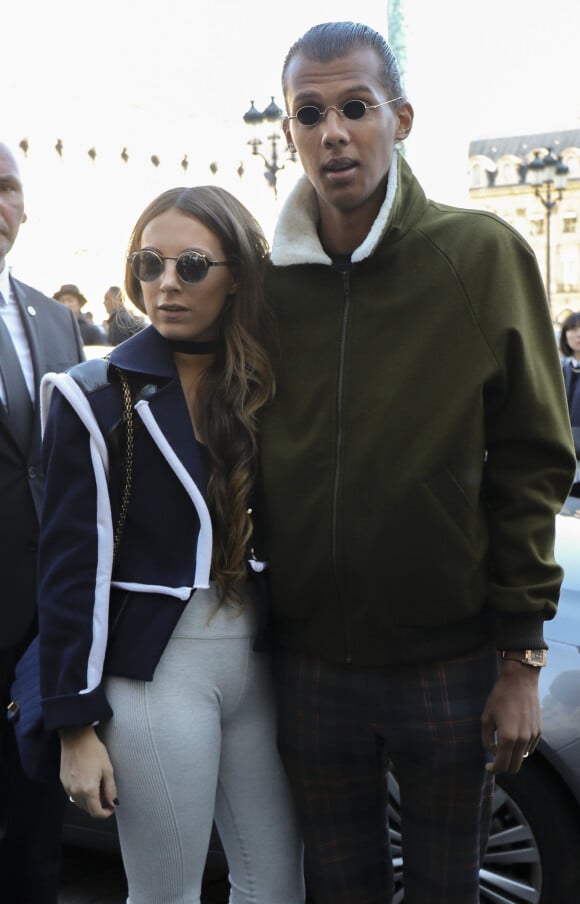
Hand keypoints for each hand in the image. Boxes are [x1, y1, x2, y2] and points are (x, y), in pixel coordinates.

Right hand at [59, 725, 117, 818]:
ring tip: (97, 785)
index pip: (96, 812)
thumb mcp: (107, 769)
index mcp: (88, 790)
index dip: (105, 813)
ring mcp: (67, 788)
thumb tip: (113, 803)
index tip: (110, 808)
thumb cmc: (93, 751)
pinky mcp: (63, 782)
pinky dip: (80, 793)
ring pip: (79, 803)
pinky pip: (72, 794)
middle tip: (105, 793)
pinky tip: (86, 780)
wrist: (76, 738)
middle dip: (98, 805)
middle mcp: (75, 792)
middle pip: (87, 809)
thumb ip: (110, 789)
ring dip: (88, 800)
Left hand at [481, 659, 541, 773]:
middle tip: (495, 760)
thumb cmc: (499, 697)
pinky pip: (529, 747)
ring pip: (522, 757)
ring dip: (513, 756)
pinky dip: (521, 748)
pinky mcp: (539, 731)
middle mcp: (522, 740)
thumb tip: (492, 751)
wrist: (520, 682)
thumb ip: (486, 739)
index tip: (488, 766)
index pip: (502, 765)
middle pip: (515, 766)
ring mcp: (533, 736)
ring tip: (503, 743)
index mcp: (507, 738)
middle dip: (504, 767)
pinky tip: (514, 736)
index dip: (493, 769)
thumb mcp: (486, 718)